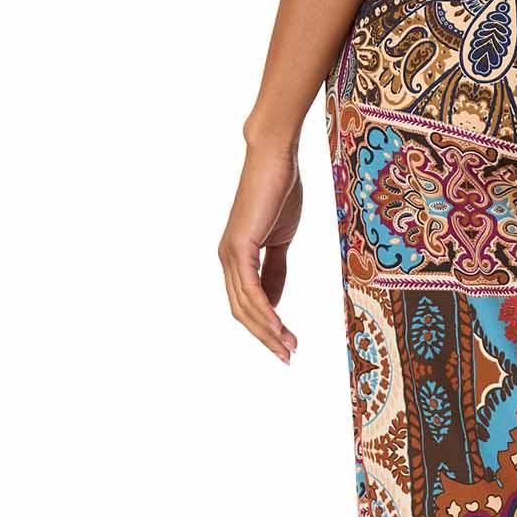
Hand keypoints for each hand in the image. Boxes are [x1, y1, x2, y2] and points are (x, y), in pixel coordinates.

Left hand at [218, 142, 301, 362]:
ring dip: (267, 331)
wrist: (275, 159)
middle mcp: (227, 259)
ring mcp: (230, 254)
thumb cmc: (279, 191)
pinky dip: (265, 311)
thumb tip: (275, 301)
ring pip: (245, 306)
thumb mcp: (281, 239)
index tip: (288, 343)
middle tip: (288, 356)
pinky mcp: (239, 247)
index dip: (266, 327)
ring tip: (289, 348)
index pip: (247, 303)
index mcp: (237, 258)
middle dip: (265, 338)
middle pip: (242, 312)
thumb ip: (276, 269)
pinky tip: (279, 327)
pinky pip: (251, 289)